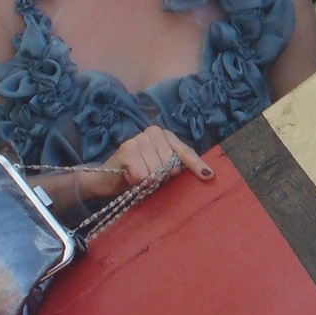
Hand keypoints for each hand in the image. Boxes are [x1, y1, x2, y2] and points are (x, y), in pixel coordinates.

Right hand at [81, 127, 212, 199]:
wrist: (107, 178)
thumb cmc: (137, 174)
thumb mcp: (160, 169)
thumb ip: (177, 167)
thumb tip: (206, 173)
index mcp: (164, 135)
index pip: (184, 152)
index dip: (196, 165)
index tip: (208, 176)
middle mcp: (152, 132)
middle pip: (170, 165)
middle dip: (162, 177)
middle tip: (148, 177)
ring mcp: (139, 139)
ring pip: (156, 171)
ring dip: (148, 180)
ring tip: (138, 176)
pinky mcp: (127, 149)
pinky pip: (142, 175)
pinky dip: (136, 182)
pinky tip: (129, 176)